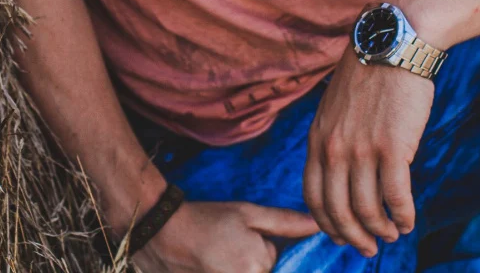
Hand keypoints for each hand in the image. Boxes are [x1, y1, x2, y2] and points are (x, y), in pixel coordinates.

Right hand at [131, 199, 319, 272]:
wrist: (163, 233)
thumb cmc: (208, 220)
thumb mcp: (247, 213)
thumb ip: (285, 222)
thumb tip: (317, 226)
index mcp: (259, 265)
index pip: (274, 261)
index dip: (260, 246)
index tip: (237, 239)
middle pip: (260, 270)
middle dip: (247, 260)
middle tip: (223, 247)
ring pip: (247, 272)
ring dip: (234, 264)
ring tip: (215, 255)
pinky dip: (223, 267)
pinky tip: (209, 262)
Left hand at [303, 45, 434, 257]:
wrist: (392, 44)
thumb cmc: (369, 74)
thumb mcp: (335, 106)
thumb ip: (334, 139)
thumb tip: (343, 174)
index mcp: (318, 138)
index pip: (313, 196)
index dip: (326, 223)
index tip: (340, 235)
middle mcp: (334, 148)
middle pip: (338, 211)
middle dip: (353, 237)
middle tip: (368, 248)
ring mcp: (362, 150)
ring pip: (368, 210)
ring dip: (381, 230)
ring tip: (393, 233)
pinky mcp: (392, 148)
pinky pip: (396, 198)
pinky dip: (404, 216)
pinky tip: (409, 220)